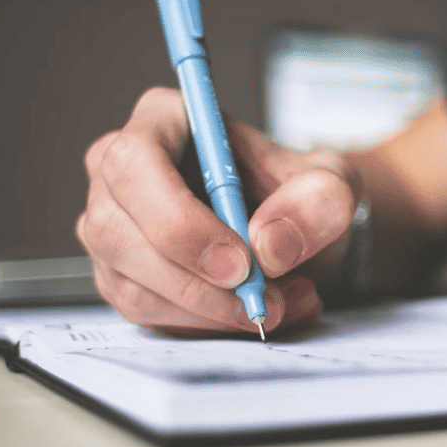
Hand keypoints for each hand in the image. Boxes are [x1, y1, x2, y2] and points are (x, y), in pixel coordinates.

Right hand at [77, 88, 360, 334]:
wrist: (297, 230)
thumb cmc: (300, 193)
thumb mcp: (332, 183)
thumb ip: (317, 201)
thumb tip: (269, 246)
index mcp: (163, 120)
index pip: (135, 163)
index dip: (179, 220)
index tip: (239, 262)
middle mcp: (121, 171)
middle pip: (116, 231)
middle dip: (195, 282)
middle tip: (260, 301)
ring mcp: (113, 227)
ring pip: (132, 284)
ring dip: (210, 312)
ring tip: (278, 304)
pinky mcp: (123, 276)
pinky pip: (149, 314)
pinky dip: (207, 326)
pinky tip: (253, 312)